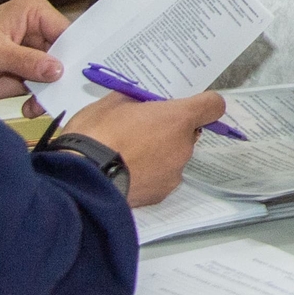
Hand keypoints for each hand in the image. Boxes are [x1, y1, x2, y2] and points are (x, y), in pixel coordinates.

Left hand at [0, 0, 69, 102]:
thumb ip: (26, 60)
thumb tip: (58, 70)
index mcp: (34, 13)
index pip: (65, 31)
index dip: (75, 51)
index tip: (80, 72)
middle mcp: (38, 31)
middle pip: (65, 53)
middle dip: (64, 75)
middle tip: (65, 93)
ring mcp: (32, 54)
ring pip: (55, 74)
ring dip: (51, 91)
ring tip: (40, 105)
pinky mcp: (25, 75)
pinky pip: (43, 87)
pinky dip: (39, 100)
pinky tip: (31, 108)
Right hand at [64, 91, 226, 206]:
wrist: (80, 179)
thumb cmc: (96, 135)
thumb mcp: (112, 103)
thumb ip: (135, 100)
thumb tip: (140, 102)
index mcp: (178, 118)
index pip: (213, 105)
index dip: (202, 104)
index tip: (185, 106)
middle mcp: (184, 146)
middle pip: (188, 133)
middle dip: (169, 130)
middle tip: (139, 130)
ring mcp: (174, 173)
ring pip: (173, 157)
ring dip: (158, 154)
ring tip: (125, 155)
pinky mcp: (160, 194)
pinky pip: (160, 178)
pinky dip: (147, 175)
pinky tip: (123, 173)